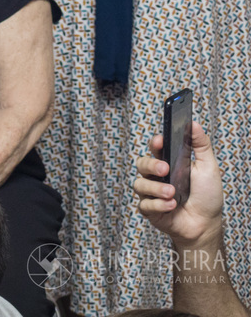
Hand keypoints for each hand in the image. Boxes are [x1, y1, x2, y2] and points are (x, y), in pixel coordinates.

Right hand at [134, 122, 224, 246]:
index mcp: (168, 163)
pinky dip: (158, 205)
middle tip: (165, 170)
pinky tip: (172, 206)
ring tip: (173, 194)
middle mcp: (156, 176)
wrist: (206, 224)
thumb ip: (200, 145)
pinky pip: (144, 204)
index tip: (161, 141)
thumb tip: (194, 124)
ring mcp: (151, 193)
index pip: (155, 148)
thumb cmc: (206, 195)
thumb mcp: (208, 168)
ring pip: (139, 184)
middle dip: (151, 165)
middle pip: (141, 164)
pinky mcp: (149, 210)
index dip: (155, 143)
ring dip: (156, 189)